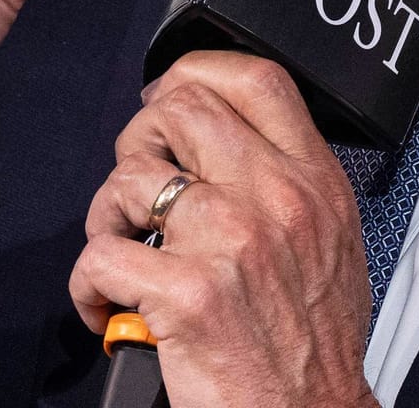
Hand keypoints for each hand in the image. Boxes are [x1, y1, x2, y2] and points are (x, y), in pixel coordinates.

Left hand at [70, 52, 378, 407]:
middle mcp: (274, 198)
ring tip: (121, 252)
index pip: (255, 78)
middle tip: (139, 186)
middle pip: (180, 108)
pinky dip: (87, 288)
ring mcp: (229, 241)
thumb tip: (224, 144)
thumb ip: (288, 183)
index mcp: (313, 181)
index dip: (194, 72)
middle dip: (140, 140)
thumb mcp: (331, 241)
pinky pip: (99, 259)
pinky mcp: (186, 295)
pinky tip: (108, 307)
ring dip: (106, 217)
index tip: (168, 99)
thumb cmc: (316, 347)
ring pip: (129, 178)